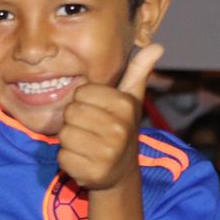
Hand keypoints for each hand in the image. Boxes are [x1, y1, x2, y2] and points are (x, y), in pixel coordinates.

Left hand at [57, 45, 164, 189]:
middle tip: (90, 129)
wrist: (121, 173)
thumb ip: (138, 71)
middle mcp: (119, 130)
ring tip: (87, 144)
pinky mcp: (92, 173)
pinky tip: (84, 160)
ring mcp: (106, 154)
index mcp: (125, 106)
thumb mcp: (131, 99)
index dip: (83, 101)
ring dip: (70, 140)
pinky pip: (62, 157)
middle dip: (74, 121)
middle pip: (70, 112)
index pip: (81, 92)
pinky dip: (68, 159)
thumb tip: (157, 45)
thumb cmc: (121, 128)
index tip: (97, 111)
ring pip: (64, 135)